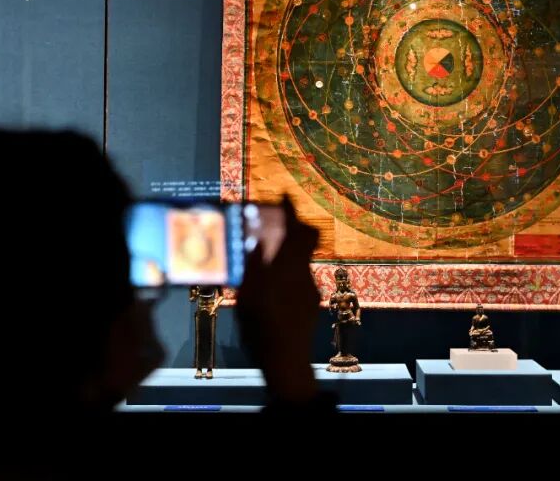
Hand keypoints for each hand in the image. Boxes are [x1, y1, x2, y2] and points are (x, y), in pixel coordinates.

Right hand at [236, 197, 319, 403]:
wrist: (286, 363)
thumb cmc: (263, 329)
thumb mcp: (249, 296)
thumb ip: (252, 266)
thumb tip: (254, 240)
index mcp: (289, 268)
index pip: (298, 230)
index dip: (291, 211)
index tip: (284, 197)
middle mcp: (304, 275)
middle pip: (304, 243)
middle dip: (290, 231)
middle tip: (273, 226)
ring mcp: (310, 290)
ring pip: (299, 262)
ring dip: (284, 256)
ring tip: (262, 263)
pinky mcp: (310, 304)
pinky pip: (299, 279)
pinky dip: (285, 275)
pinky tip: (270, 290)